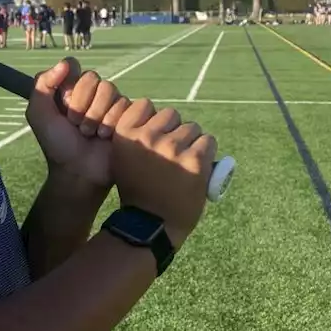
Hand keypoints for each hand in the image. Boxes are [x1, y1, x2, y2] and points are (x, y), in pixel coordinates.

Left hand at [27, 57, 131, 194]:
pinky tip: (108, 137)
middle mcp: (91, 94)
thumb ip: (43, 84)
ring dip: (98, 117)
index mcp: (70, 89)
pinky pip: (127, 104)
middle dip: (83, 106)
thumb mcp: (39, 115)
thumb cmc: (57, 145)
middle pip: (93, 78)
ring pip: (111, 90)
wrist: (80, 173)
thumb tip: (65, 63)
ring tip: (92, 134)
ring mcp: (111, 104)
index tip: (64, 109)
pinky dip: (113, 122)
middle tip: (78, 127)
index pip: (74, 67)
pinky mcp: (128, 115)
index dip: (71, 88)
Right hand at [109, 98, 215, 247]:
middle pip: (171, 115)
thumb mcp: (122, 160)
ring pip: (192, 128)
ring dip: (192, 142)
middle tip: (173, 153)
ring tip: (186, 162)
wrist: (152, 225)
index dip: (152, 119)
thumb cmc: (137, 193)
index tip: (154, 135)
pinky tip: (199, 165)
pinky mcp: (195, 160)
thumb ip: (135, 137)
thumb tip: (157, 120)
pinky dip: (206, 152)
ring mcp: (172, 147)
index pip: (144, 105)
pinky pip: (208, 141)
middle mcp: (148, 137)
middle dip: (175, 130)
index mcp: (125, 134)